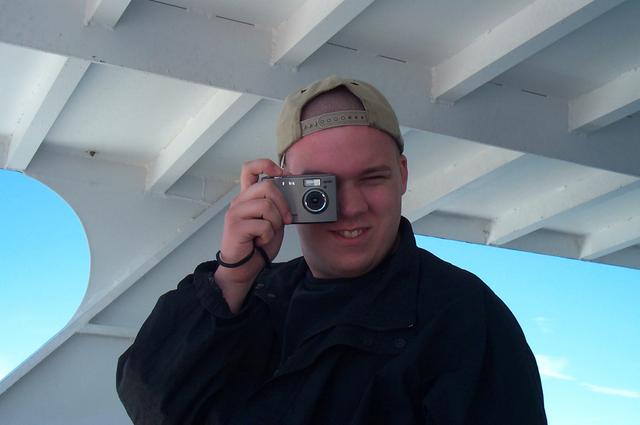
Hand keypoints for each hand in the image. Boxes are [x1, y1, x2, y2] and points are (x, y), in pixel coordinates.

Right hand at [214, 159, 291, 311]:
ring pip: (267, 206)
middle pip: (267, 186)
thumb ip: (277, 206)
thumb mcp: (272, 221)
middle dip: (283, 203)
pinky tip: (260, 240)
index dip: (265, 164)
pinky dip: (268, 235)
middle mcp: (239, 201)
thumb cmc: (257, 244)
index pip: (250, 169)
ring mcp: (235, 213)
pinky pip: (263, 224)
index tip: (280, 173)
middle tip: (286, 219)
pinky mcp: (235, 226)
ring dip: (276, 222)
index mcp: (248, 197)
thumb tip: (294, 195)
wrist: (244, 267)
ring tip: (269, 233)